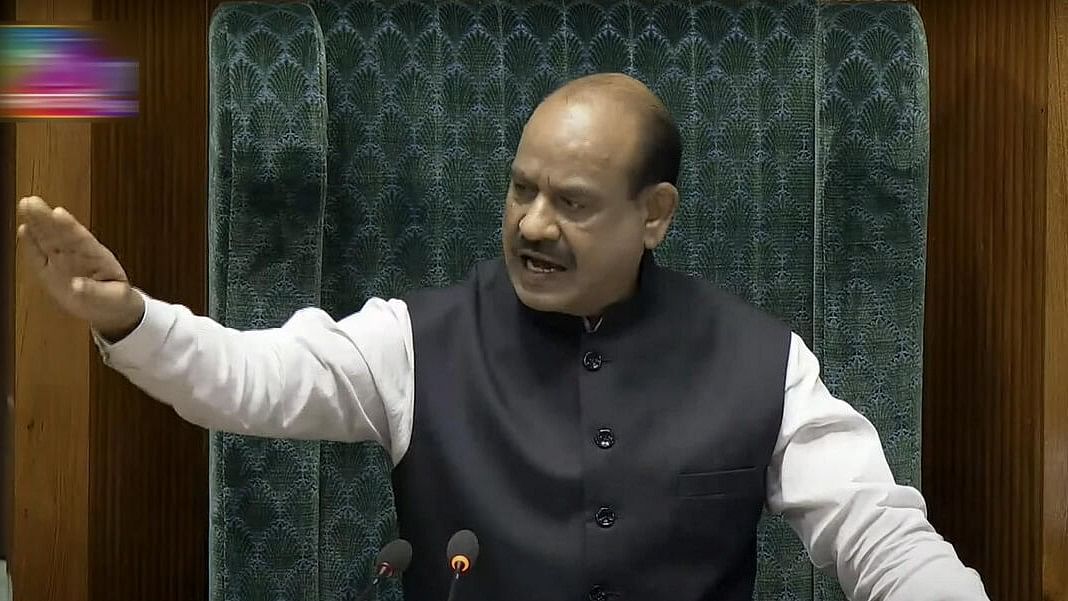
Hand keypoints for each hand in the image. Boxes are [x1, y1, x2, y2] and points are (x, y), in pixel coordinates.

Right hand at [16, 196, 144, 340]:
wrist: (111, 309)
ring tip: (26, 205)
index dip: (70, 227)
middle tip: (32, 201)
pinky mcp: (51, 272)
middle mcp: (78, 256)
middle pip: (60, 234)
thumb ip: (94, 292)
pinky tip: (24, 229)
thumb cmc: (115, 300)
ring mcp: (64, 262)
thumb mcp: (113, 299)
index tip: (58, 213)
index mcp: (98, 259)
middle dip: (46, 219)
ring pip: (48, 240)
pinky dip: (31, 245)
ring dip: (37, 224)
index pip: (82, 240)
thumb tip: (77, 286)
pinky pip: (39, 257)